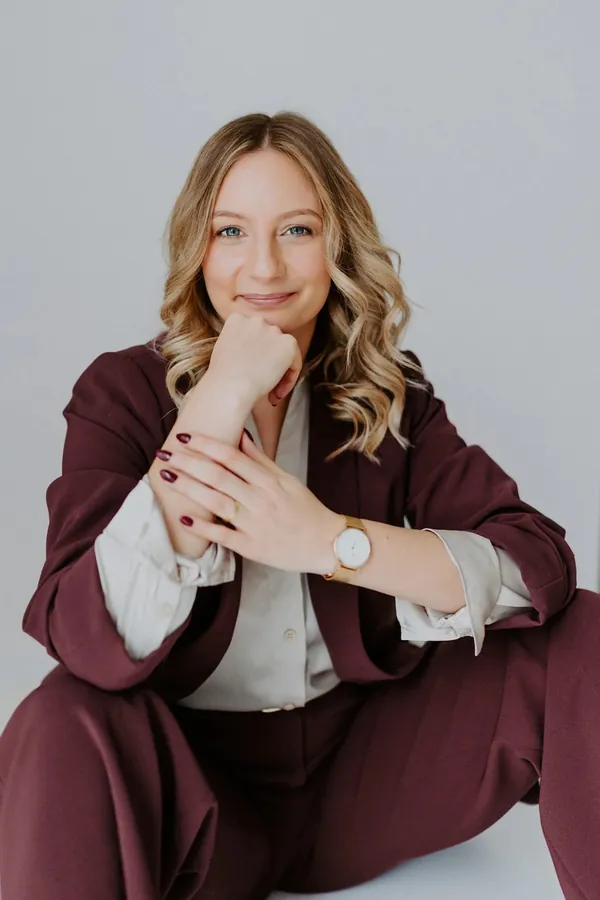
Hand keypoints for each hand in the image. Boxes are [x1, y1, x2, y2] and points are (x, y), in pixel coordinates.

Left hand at [157, 431, 343, 573]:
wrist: (328, 543)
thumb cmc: (306, 509)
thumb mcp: (287, 479)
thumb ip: (260, 460)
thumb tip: (239, 435)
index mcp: (269, 481)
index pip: (231, 457)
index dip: (206, 445)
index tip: (184, 437)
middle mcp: (260, 499)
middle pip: (219, 477)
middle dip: (189, 463)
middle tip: (165, 453)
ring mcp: (255, 524)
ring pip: (217, 502)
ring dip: (190, 489)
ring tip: (167, 477)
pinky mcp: (252, 547)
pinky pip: (223, 536)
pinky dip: (203, 527)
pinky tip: (184, 518)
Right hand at [207, 312, 302, 407]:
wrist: (230, 388)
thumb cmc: (222, 378)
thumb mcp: (224, 350)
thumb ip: (240, 343)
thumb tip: (257, 353)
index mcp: (237, 319)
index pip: (253, 334)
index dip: (255, 355)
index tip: (251, 371)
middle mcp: (256, 320)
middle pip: (270, 340)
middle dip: (268, 361)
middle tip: (261, 382)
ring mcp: (273, 330)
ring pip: (283, 352)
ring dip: (279, 371)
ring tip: (270, 391)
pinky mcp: (288, 343)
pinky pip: (296, 362)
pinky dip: (290, 379)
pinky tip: (277, 393)